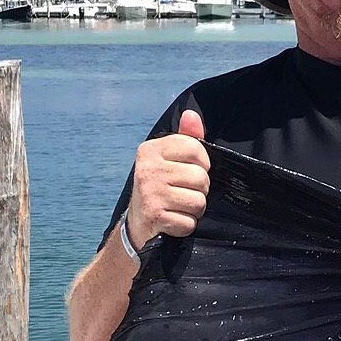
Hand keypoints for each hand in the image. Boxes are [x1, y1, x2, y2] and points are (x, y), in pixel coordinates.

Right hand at [125, 110, 209, 247]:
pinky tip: (174, 220)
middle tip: (183, 193)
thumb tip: (192, 115)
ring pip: (199, 201)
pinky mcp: (154, 216)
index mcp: (151, 150)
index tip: (191, 171)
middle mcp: (148, 169)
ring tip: (179, 207)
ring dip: (195, 209)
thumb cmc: (160, 186)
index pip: (196, 148)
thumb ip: (185, 137)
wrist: (137, 222)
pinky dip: (186, 225)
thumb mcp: (170, 159)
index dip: (202, 163)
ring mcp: (150, 193)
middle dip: (200, 190)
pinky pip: (190, 223)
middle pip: (201, 178)